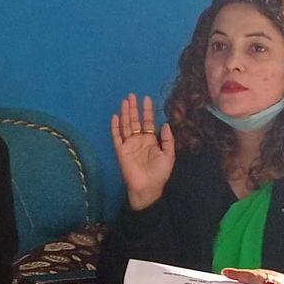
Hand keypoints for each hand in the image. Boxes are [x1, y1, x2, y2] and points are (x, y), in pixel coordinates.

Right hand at [110, 94, 175, 210]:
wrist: (147, 187)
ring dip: (125, 113)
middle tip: (132, 95)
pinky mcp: (120, 150)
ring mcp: (129, 145)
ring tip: (124, 101)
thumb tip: (165, 124)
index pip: (147, 122)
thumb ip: (167, 139)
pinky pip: (117, 137)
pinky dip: (115, 127)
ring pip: (126, 125)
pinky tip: (115, 116)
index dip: (147, 111)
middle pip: (135, 120)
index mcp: (150, 141)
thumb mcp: (169, 155)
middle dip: (134, 108)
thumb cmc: (159, 173)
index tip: (146, 98)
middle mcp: (138, 140)